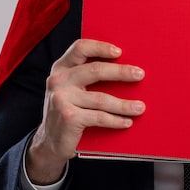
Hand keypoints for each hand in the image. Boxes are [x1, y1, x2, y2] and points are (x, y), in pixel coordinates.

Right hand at [26, 39, 144, 183]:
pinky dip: (116, 120)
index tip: (120, 52)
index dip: (100, 47)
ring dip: (124, 104)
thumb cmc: (69, 111)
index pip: (80, 48)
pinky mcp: (68, 118)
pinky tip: (127, 122)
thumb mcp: (72, 89)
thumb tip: (126, 70)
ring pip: (101, 98)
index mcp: (61, 68)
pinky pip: (99, 117)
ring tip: (140, 107)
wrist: (50, 143)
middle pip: (95, 70)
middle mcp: (59, 80)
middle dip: (121, 72)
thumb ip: (88, 77)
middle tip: (140, 74)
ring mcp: (61, 99)